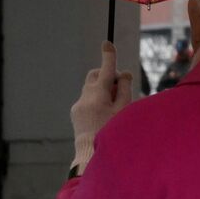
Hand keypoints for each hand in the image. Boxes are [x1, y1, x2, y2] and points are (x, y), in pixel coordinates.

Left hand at [70, 41, 133, 171]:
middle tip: (119, 88)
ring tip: (112, 106)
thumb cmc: (112, 132)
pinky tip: (103, 116)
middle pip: (96, 75)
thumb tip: (123, 74)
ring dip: (102, 89)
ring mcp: (78, 105)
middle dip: (107, 75)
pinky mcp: (75, 112)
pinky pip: (87, 98)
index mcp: (99, 95)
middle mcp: (86, 97)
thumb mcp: (123, 110)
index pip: (106, 70)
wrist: (90, 155)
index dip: (108, 56)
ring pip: (91, 87)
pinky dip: (96, 100)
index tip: (107, 43)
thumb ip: (124, 89)